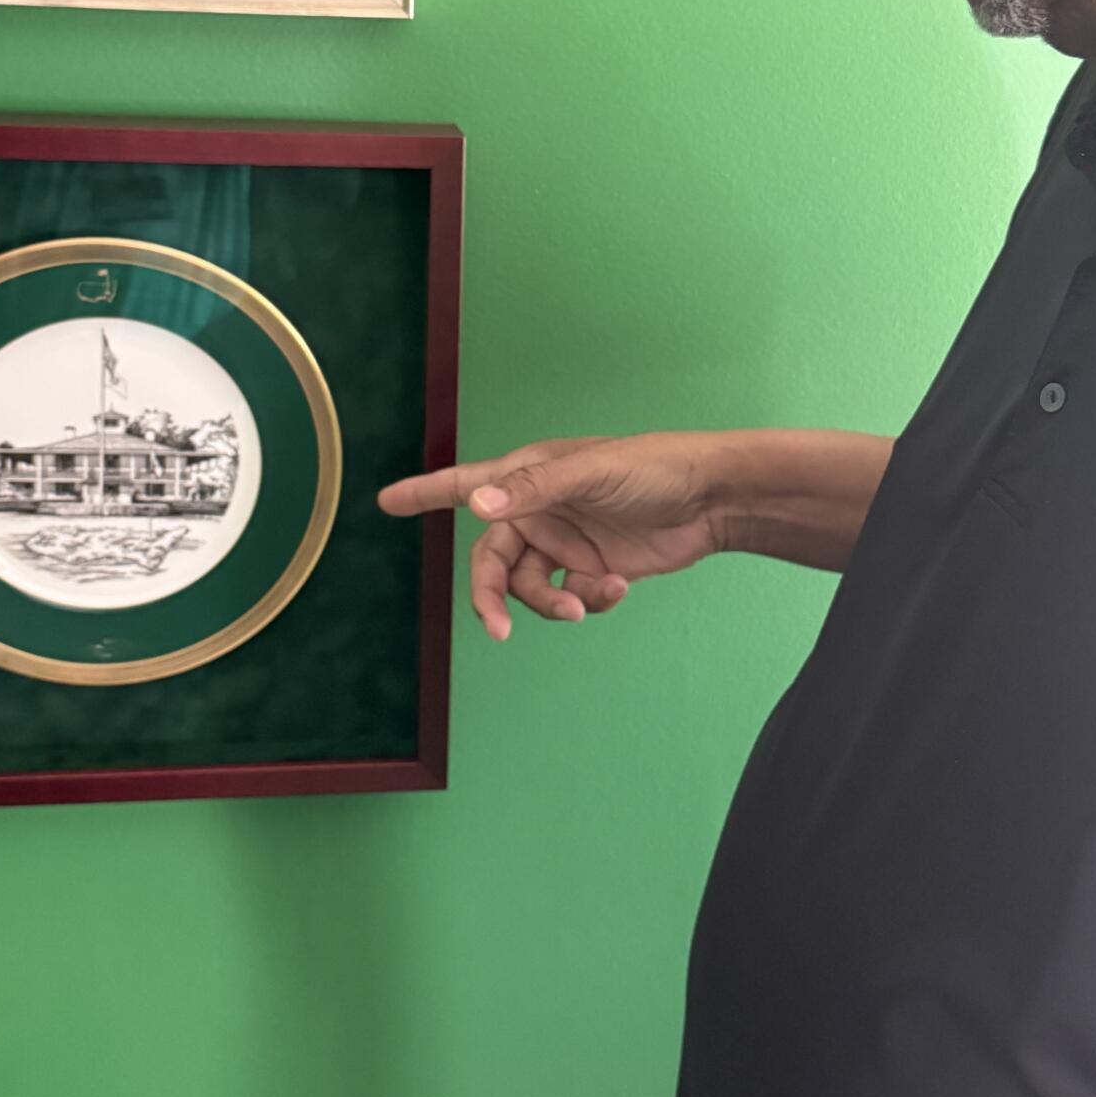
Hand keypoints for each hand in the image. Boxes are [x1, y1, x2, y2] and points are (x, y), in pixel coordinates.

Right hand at [376, 433, 728, 638]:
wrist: (711, 500)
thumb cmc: (653, 468)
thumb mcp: (592, 473)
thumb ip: (535, 489)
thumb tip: (478, 506)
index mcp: (529, 477)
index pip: (464, 485)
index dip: (423, 493)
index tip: (385, 501)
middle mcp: (539, 512)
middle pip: (491, 563)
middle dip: (492, 597)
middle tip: (498, 628)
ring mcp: (565, 544)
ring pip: (530, 590)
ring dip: (550, 604)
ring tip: (585, 603)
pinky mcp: (593, 572)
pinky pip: (570, 600)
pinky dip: (588, 602)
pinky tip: (618, 589)